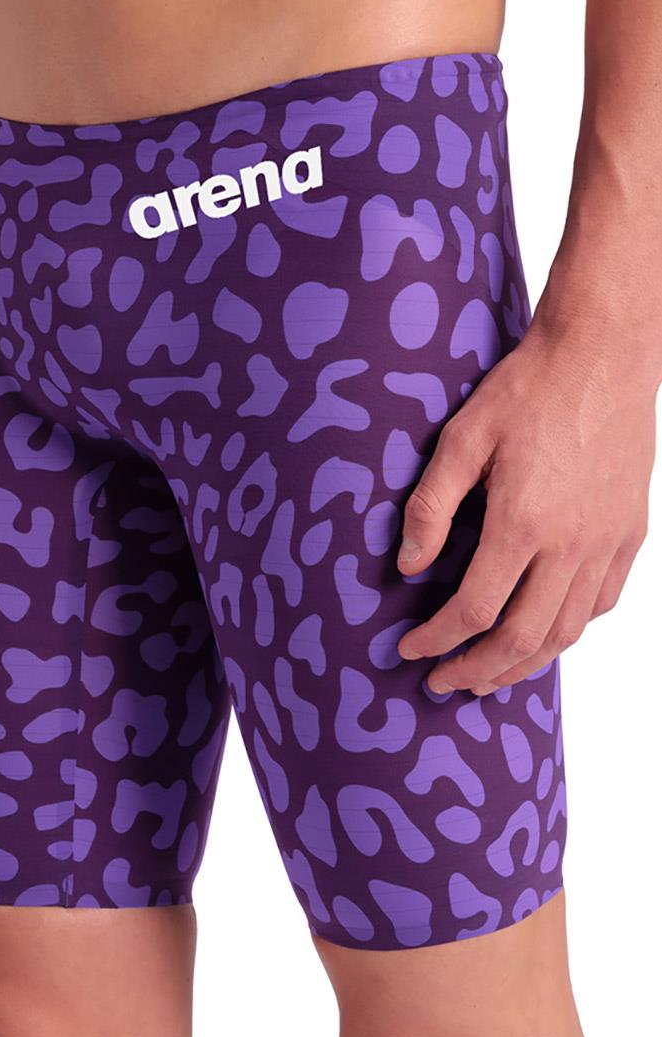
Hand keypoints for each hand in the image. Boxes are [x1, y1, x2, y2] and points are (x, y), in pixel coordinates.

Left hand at [396, 321, 654, 694]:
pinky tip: (545, 630)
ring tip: (489, 675)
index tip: (408, 651)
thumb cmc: (528, 389)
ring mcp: (607, 542)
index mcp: (522, 524)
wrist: (604, 353)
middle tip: (442, 683)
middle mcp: (571, 545)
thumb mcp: (462, 439)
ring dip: (525, 664)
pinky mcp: (630, 532)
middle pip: (523, 639)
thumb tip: (406, 566)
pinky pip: (602, 601)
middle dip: (476, 670)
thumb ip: (430, 507)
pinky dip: (570, 629)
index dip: (435, 640)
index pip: (472, 610)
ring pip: (568, 631)